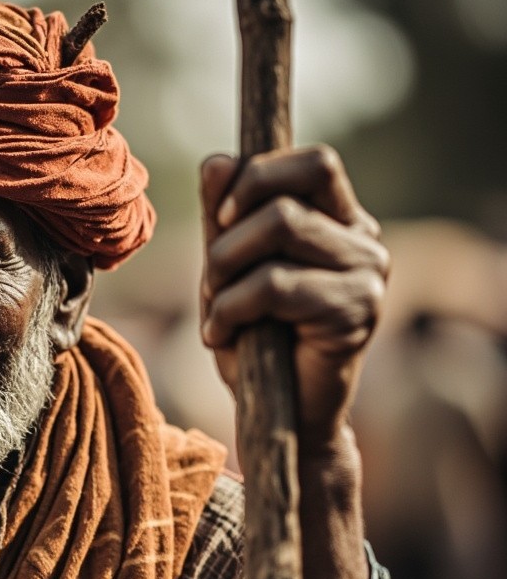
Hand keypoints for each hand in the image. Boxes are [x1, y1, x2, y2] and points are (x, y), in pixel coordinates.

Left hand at [199, 145, 389, 451]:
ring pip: (281, 224)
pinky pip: (275, 283)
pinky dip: (229, 309)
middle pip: (292, 189)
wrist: (278, 418)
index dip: (259, 175)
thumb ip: (225, 217)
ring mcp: (368, 273)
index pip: (315, 163)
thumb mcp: (228, 273)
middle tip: (211, 278)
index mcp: (338, 222)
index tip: (220, 217)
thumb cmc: (254, 343)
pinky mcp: (357, 310)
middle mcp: (363, 240)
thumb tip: (218, 160)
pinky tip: (219, 336)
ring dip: (224, 268)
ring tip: (215, 310)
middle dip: (230, 229)